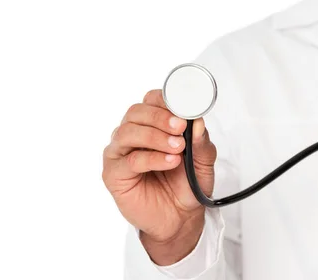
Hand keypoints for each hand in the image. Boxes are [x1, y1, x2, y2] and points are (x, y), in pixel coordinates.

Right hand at [103, 89, 216, 245]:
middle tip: (180, 128)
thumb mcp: (203, 161)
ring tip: (178, 148)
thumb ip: (201, 141)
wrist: (180, 218)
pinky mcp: (114, 174)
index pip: (150, 100)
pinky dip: (152, 158)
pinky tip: (170, 161)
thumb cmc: (187, 184)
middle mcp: (131, 134)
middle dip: (160, 118)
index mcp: (151, 124)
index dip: (164, 100)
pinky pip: (129, 161)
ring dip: (156, 137)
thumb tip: (198, 122)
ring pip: (128, 133)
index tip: (183, 109)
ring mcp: (119, 153)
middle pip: (136, 112)